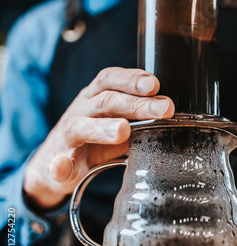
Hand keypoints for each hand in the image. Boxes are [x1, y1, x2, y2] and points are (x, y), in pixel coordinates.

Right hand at [23, 67, 174, 209]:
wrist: (55, 160)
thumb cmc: (95, 137)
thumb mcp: (116, 119)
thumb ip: (138, 115)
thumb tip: (173, 111)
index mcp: (95, 97)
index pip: (110, 79)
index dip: (131, 79)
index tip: (155, 84)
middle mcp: (81, 111)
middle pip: (105, 101)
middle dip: (136, 104)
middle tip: (163, 108)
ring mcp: (68, 136)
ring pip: (80, 127)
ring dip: (102, 128)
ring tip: (122, 130)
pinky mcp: (58, 163)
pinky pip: (57, 163)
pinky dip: (59, 165)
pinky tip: (63, 166)